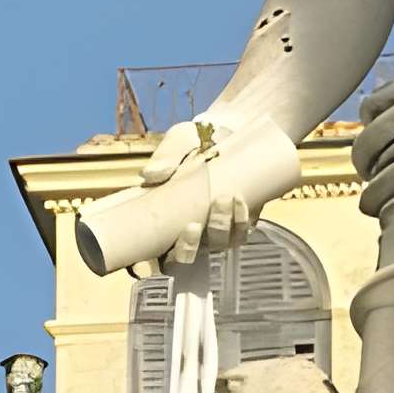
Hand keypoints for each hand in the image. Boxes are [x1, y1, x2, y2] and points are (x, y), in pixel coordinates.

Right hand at [140, 114, 252, 268]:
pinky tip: (240, 201)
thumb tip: (150, 175)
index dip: (159, 264)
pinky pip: (242, 231)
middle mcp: (190, 229)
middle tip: (193, 225)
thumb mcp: (177, 143)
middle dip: (193, 247)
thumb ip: (164, 158)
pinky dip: (242, 220)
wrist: (227, 128)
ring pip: (220, 245)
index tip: (169, 245)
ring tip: (224, 199)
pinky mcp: (241, 219)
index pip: (158, 257)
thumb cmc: (194, 141)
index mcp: (165, 219)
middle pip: (190, 258)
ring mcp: (216, 226)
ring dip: (222, 228)